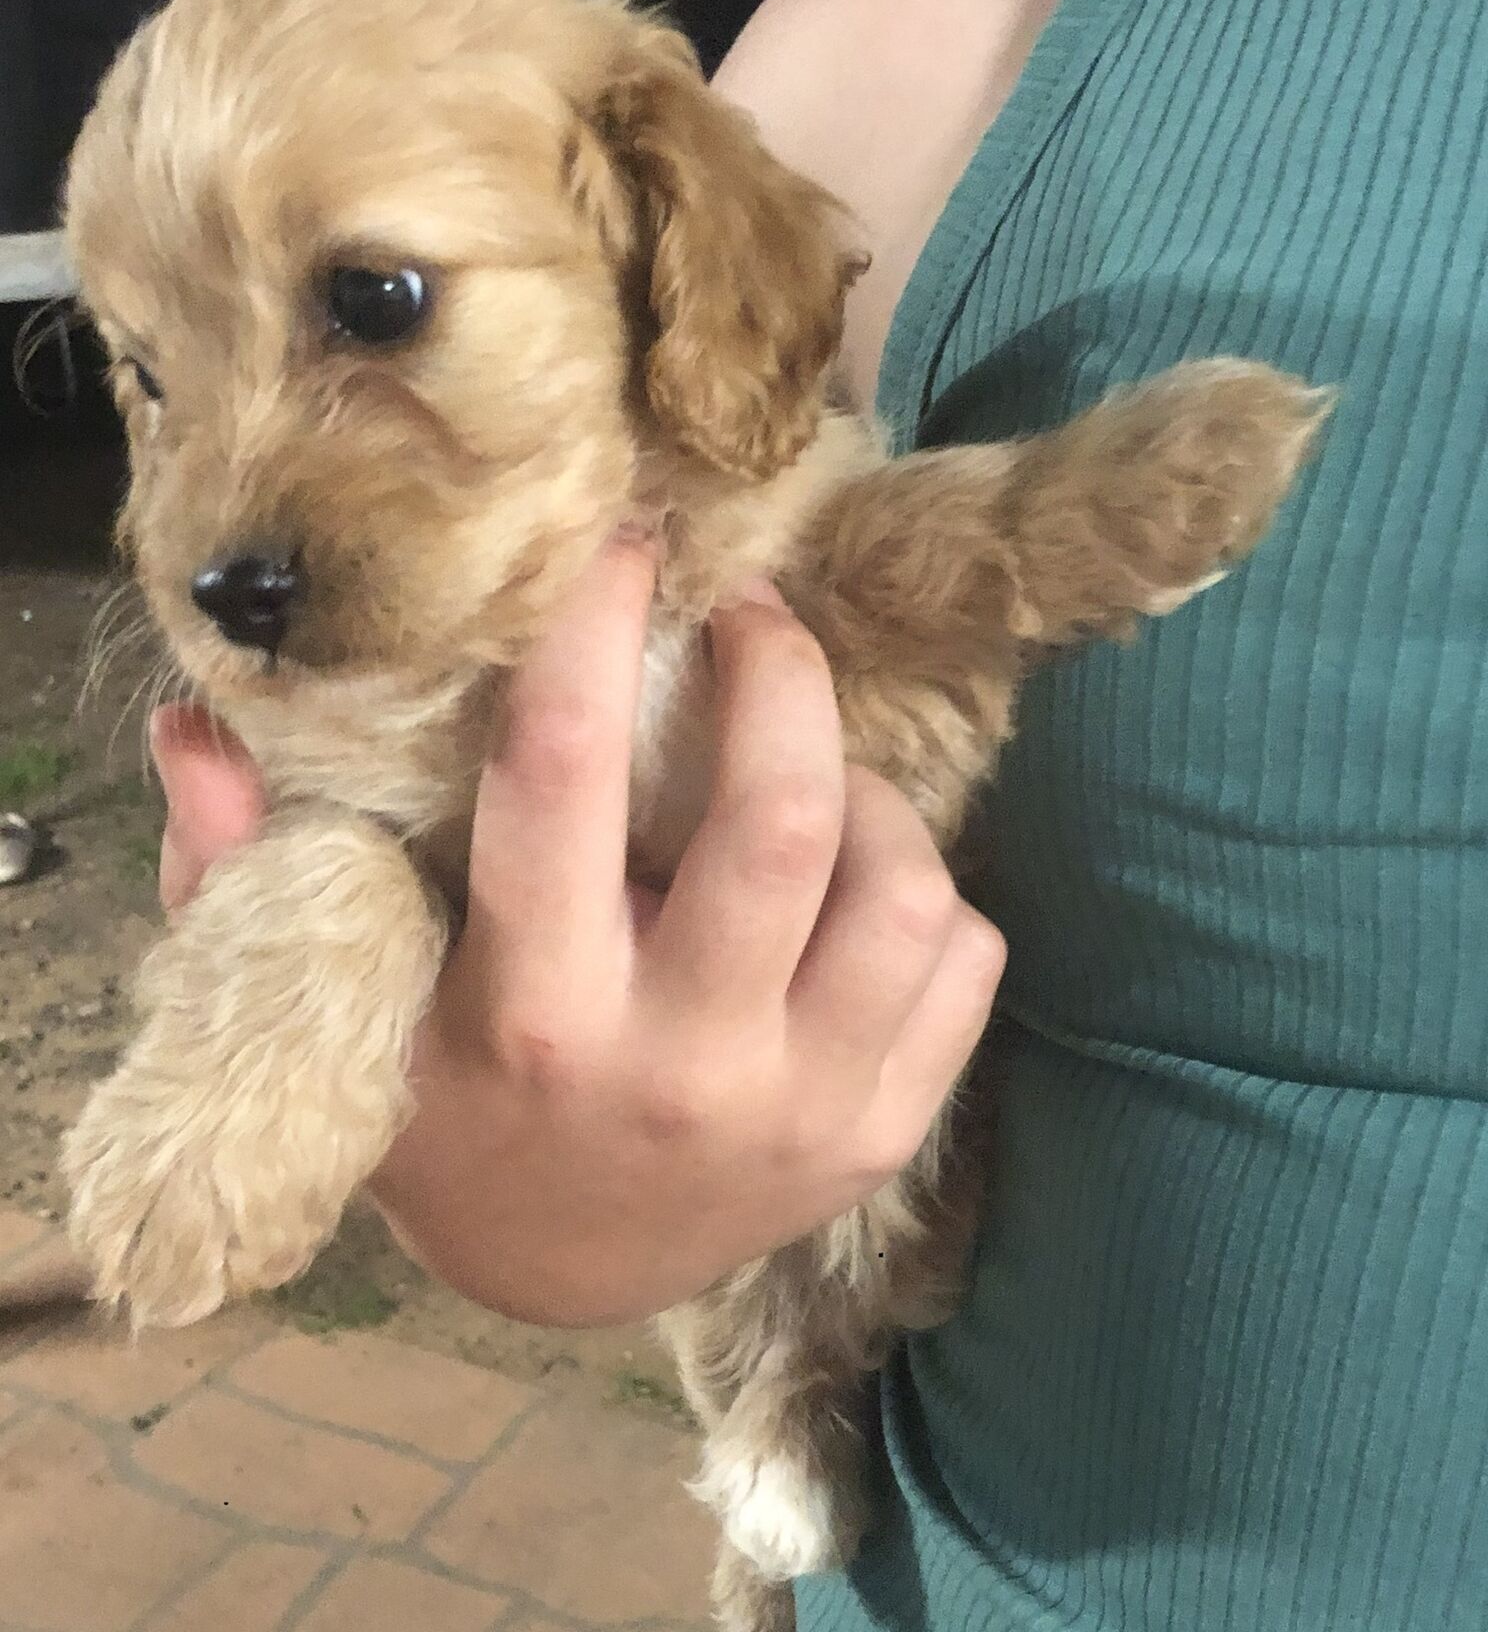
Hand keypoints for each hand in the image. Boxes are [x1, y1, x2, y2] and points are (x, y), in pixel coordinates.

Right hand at [150, 542, 1004, 1326]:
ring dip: (869, 792)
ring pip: (902, 885)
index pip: (562, 773)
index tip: (623, 539)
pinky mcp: (882, 1135)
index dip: (593, 625)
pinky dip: (927, 891)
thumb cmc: (443, 1108)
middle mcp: (681, 1062)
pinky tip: (852, 883)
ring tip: (810, 771)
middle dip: (780, 672)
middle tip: (753, 614)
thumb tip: (194, 722)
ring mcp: (801, 1109)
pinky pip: (965, 960)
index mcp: (535, 1010)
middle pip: (783, 819)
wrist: (562, 1279)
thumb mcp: (340, 1002)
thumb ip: (249, 867)